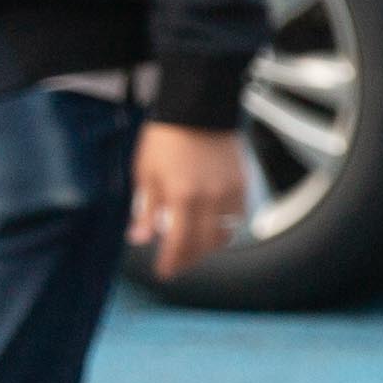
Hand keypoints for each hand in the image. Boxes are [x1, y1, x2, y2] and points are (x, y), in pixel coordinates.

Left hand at [125, 122, 247, 277]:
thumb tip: (140, 237)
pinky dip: (226, 226)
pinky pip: (237, 216)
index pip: (178, 243)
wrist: (197, 110)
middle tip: (178, 265)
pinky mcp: (242, 184)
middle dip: (189, 259)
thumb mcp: (145, 173)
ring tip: (195, 247)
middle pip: (203, 244)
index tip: (164, 272)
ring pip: (224, 234)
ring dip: (209, 246)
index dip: (171, 262)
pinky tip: (213, 225)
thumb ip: (145, 209)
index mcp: (181, 197)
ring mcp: (229, 192)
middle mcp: (209, 199)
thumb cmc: (165, 139)